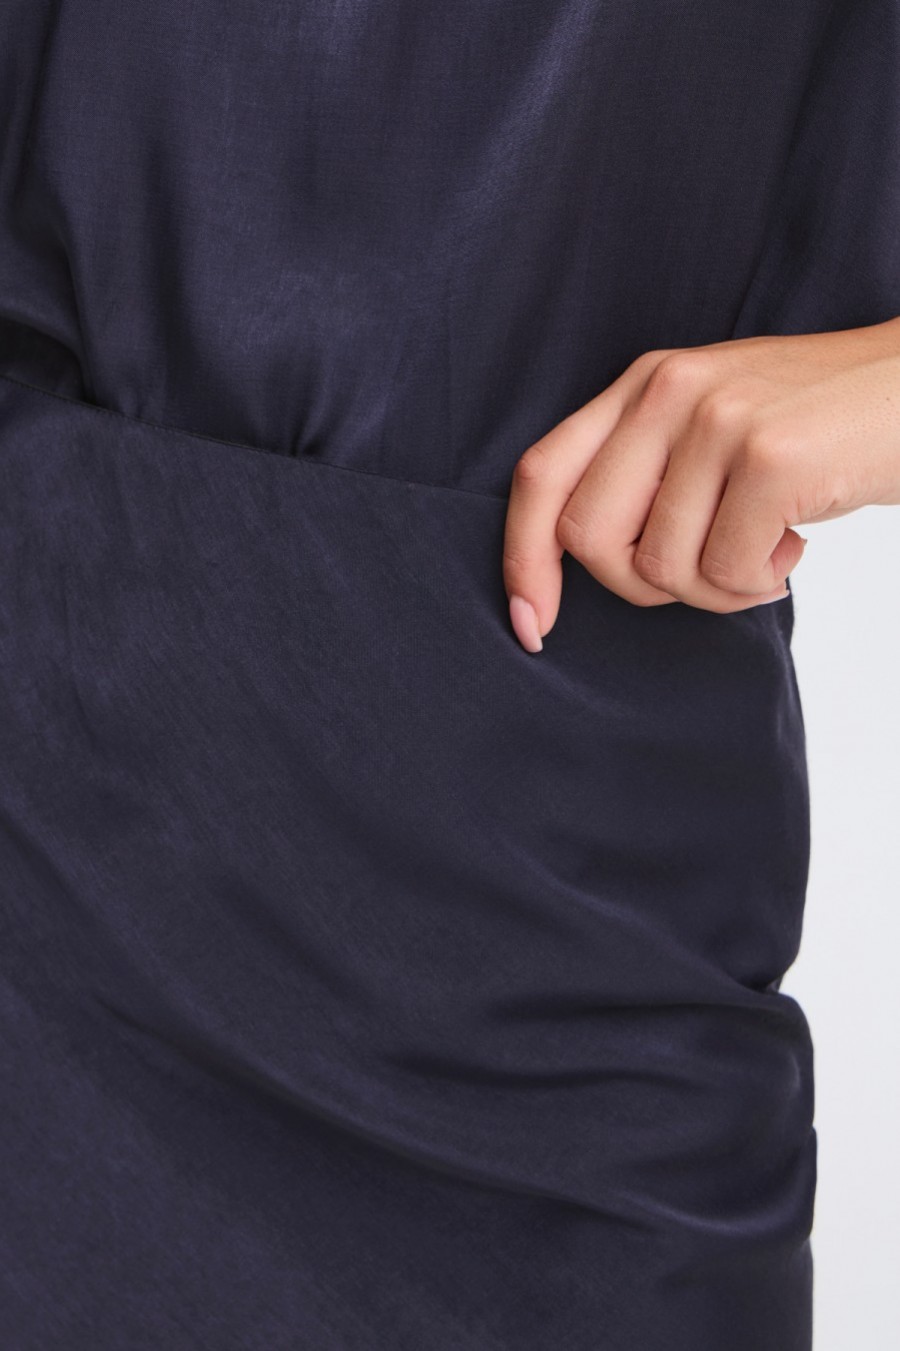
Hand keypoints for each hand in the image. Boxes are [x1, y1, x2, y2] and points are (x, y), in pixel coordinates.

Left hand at [504, 316, 899, 651]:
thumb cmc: (815, 427)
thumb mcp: (712, 428)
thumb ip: (644, 474)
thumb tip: (582, 563)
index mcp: (641, 386)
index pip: (540, 475)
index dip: (523, 559)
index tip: (532, 625)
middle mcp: (666, 391)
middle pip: (589, 536)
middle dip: (641, 585)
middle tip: (706, 570)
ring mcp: (717, 420)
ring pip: (661, 566)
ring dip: (716, 588)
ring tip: (764, 552)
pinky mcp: (769, 457)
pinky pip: (725, 571)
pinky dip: (759, 583)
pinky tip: (792, 546)